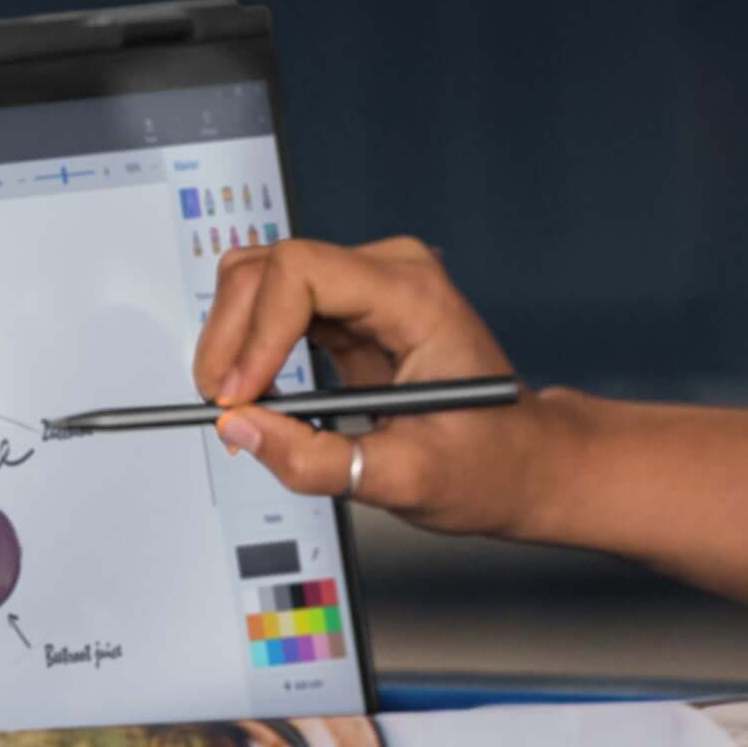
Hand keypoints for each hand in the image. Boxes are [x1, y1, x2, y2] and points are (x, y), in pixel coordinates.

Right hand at [190, 236, 579, 535]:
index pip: (303, 272)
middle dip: (232, 336)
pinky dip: (252, 349)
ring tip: (240, 404)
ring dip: (235, 341)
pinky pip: (276, 308)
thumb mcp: (406, 479)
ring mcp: (368, 287)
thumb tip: (241, 429)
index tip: (241, 395)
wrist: (522, 459)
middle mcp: (391, 275)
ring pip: (262, 280)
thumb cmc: (489, 462)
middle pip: (270, 267)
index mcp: (416, 299)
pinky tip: (259, 395)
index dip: (257, 332)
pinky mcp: (350, 311)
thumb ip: (317, 460)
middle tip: (224, 406)